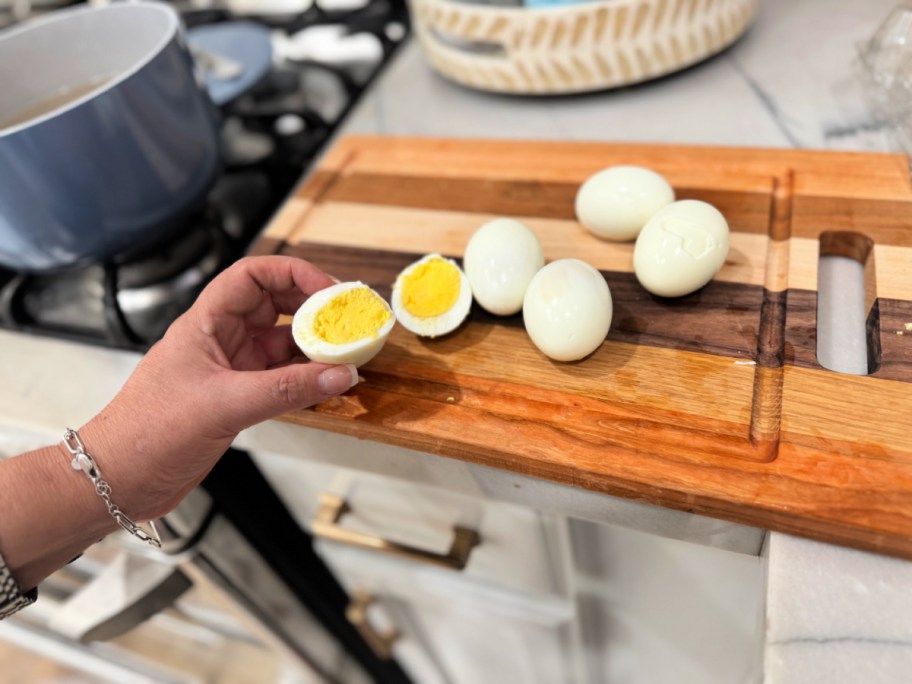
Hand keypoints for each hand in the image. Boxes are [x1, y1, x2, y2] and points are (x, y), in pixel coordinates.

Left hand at [80, 255, 357, 519]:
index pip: (252, 276)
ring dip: (312, 347)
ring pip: (281, 344)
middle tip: (347, 322)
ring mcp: (230, 370)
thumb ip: (287, 390)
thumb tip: (340, 375)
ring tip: (345, 354)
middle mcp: (220, 340)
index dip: (292, 273)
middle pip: (274, 306)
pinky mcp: (236, 399)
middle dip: (312, 309)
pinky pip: (280, 378)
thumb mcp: (224, 405)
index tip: (328, 290)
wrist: (119, 480)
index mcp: (205, 323)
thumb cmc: (148, 433)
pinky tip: (327, 385)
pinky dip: (305, 379)